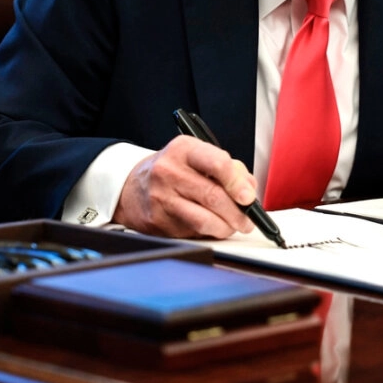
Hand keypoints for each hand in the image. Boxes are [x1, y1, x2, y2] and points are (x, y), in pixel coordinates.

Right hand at [113, 135, 257, 238]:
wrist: (132, 186)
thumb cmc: (174, 170)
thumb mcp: (197, 156)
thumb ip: (229, 169)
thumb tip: (249, 190)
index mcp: (184, 149)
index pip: (217, 163)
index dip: (238, 182)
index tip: (249, 197)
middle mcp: (169, 171)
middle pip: (213, 196)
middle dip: (238, 213)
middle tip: (248, 219)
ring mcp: (161, 198)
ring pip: (204, 220)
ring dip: (226, 227)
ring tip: (233, 226)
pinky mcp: (158, 222)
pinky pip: (192, 232)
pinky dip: (208, 232)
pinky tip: (210, 226)